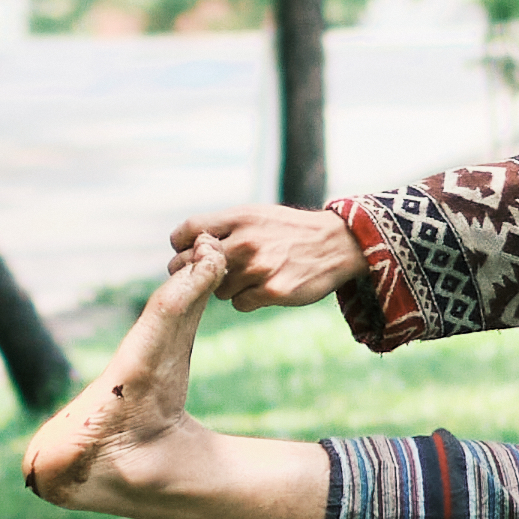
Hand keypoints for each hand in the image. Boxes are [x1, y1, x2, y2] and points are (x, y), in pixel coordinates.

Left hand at [162, 202, 367, 309]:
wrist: (337, 244)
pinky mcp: (271, 292)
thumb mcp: (258, 215)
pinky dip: (246, 299)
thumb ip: (225, 227)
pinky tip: (264, 288)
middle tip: (210, 272)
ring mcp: (258, 268)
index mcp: (239, 218)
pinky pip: (238, 303)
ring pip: (217, 288)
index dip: (181, 245)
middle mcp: (245, 241)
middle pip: (194, 265)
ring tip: (251, 275)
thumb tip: (189, 244)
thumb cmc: (291, 230)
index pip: (188, 231)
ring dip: (228, 286)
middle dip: (196, 271)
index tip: (187, 251)